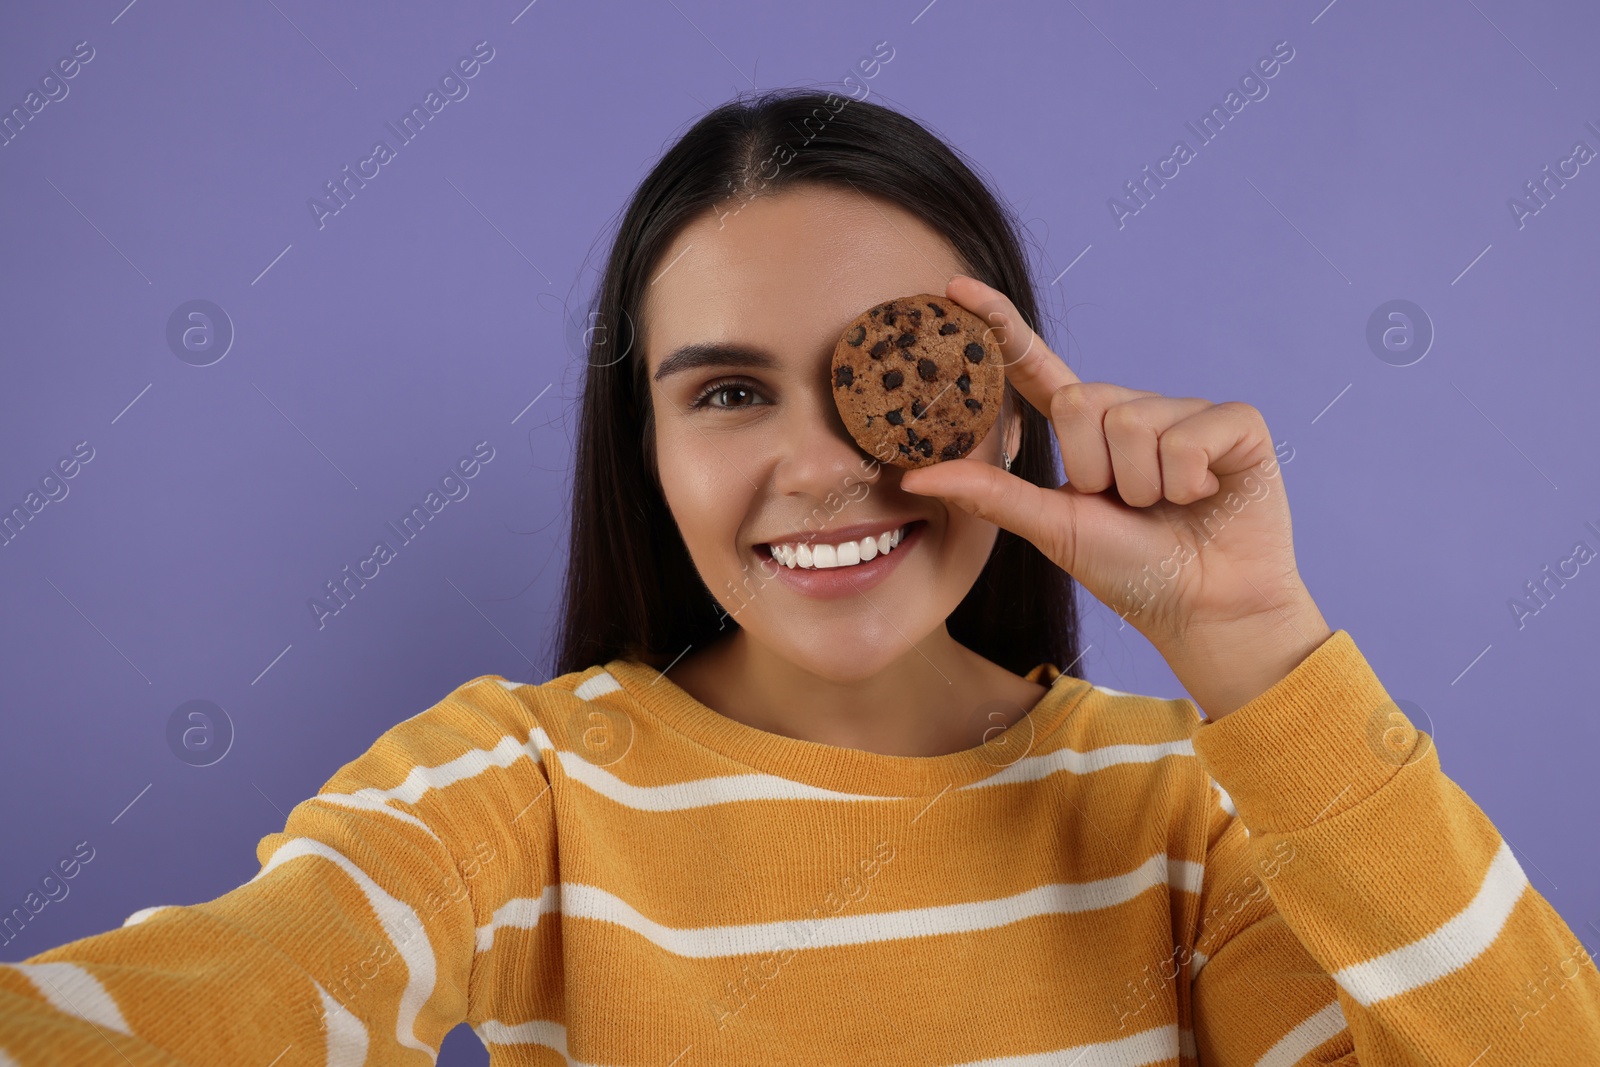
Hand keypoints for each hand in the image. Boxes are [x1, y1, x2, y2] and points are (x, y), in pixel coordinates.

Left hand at [898, 275, 1332, 717]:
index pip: (1035, 367)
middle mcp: (1132, 410)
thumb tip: (912, 478)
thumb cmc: (1132, 573)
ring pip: (1132, 422)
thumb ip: (991, 497)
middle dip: (1095, 470)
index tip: (955, 288)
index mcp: (1085, 431)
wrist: (1207, 611)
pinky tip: (1206, 496)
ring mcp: (1185, 412)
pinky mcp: (1236, 422)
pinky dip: (1188, 481)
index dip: (1000, 326)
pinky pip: (1188, 435)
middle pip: (1080, 401)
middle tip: (1126, 505)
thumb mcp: (1053, 529)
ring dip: (1144, 486)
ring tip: (1169, 508)